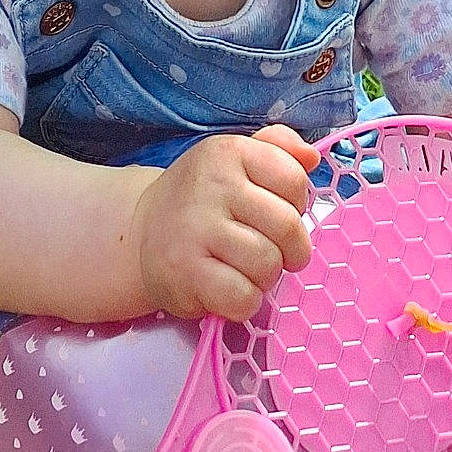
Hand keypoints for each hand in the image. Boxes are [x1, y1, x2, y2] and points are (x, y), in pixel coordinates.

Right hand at [131, 126, 319, 321]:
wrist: (140, 232)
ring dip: (264, 277)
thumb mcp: (234, 161)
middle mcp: (211, 185)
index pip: (294, 180)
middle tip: (268, 251)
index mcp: (228, 152)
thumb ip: (277, 149)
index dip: (296, 205)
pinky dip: (244, 302)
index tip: (274, 213)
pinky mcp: (186, 272)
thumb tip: (311, 156)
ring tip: (241, 268)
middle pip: (287, 227)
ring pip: (268, 264)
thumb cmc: (201, 200)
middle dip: (289, 249)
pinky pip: (244, 296)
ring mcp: (196, 229)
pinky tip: (226, 288)